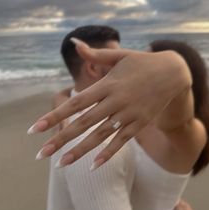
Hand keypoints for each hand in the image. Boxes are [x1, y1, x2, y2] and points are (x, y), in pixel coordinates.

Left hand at [28, 41, 189, 167]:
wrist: (173, 72)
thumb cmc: (142, 62)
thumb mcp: (119, 56)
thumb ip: (95, 55)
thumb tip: (74, 43)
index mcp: (107, 84)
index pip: (76, 102)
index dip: (54, 115)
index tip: (35, 129)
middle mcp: (116, 100)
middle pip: (83, 123)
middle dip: (60, 139)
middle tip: (40, 154)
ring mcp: (129, 114)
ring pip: (100, 135)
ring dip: (80, 151)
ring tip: (61, 164)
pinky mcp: (140, 123)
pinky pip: (122, 141)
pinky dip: (108, 153)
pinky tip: (94, 166)